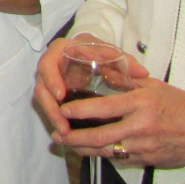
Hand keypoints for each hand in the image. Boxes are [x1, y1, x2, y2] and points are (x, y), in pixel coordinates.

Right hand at [34, 35, 148, 134]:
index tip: (61, 96)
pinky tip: (67, 132)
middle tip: (63, 124)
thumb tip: (143, 73)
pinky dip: (57, 119)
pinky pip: (50, 107)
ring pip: (43, 100)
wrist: (92, 53)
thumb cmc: (101, 51)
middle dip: (50, 107)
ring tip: (66, 133)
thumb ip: (125, 61)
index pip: (47, 65)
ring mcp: (50, 80)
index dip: (51, 80)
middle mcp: (50, 66)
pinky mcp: (53, 93)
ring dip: (53, 117)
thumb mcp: (111, 53)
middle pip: (41, 87)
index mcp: (60, 50)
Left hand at [53, 77, 184, 167]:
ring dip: (85, 149)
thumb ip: (126, 79)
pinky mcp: (149, 160)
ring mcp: (145, 147)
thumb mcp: (154, 85)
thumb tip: (102, 70)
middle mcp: (141, 127)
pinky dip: (106, 154)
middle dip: (75, 138)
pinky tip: (93, 150)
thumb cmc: (182, 104)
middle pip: (100, 137)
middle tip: (58, 134)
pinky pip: (122, 159)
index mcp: (141, 104)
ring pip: (107, 152)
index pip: (104, 108)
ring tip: (68, 144)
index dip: (80, 111)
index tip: (63, 110)